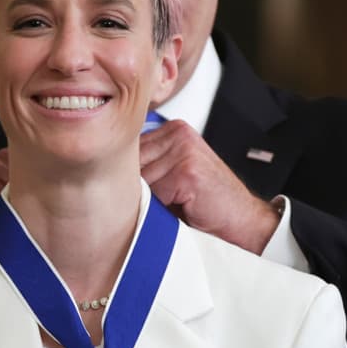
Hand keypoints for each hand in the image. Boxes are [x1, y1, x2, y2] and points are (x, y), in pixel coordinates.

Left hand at [139, 120, 279, 253]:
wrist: (242, 218)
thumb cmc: (206, 200)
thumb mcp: (174, 174)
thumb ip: (148, 164)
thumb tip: (104, 170)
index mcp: (174, 130)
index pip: (127, 146)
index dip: (126, 173)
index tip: (135, 186)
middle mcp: (179, 133)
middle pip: (129, 162)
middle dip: (138, 186)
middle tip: (162, 198)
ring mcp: (184, 149)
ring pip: (140, 179)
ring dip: (152, 199)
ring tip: (176, 202)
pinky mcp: (187, 170)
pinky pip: (154, 193)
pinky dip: (163, 207)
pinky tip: (184, 205)